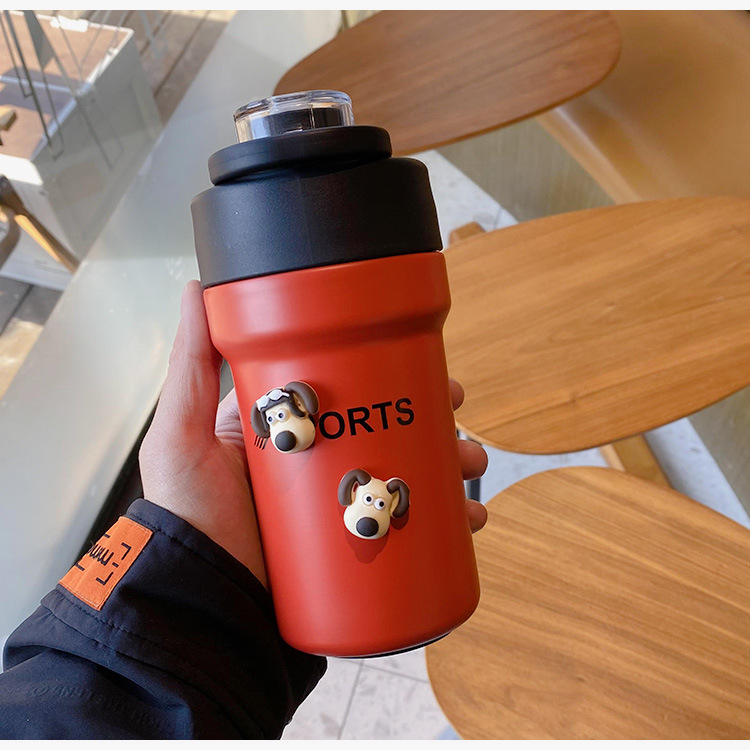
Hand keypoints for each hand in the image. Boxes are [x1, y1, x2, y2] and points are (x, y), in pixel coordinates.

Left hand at [139, 281, 487, 588]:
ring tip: (471, 471)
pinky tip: (468, 521)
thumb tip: (201, 288)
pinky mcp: (350, 543)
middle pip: (391, 432)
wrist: (199, 599)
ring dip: (449, 472)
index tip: (435, 373)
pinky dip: (443, 524)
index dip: (399, 378)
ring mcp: (337, 505)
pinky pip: (406, 528)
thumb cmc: (186, 514)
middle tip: (461, 428)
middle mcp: (319, 462)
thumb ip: (191, 365)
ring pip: (407, 477)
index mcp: (290, 427)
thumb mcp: (182, 433)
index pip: (355, 391)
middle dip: (437, 428)